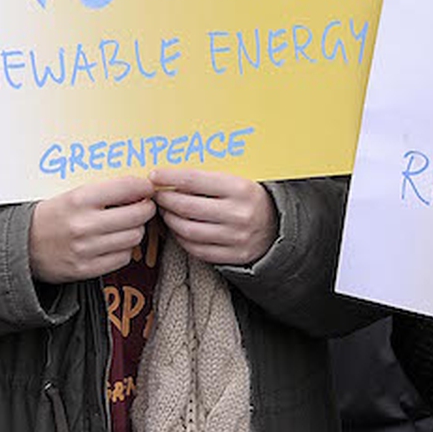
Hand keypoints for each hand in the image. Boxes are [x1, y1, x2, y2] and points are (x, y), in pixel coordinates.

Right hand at [28, 175, 155, 282]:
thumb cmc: (53, 215)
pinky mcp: (86, 269)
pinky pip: (123, 258)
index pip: (127, 188)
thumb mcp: (73, 194)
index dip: (144, 186)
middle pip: (137, 215)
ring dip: (136, 230)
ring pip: (134, 237)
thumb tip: (141, 188)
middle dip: (146, 209)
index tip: (147, 188)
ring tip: (126, 225)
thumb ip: (105, 191)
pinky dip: (124, 250)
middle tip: (143, 206)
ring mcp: (85, 249)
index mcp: (79, 199)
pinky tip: (114, 243)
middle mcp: (83, 224)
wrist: (22, 246)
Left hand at [151, 168, 277, 265]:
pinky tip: (178, 229)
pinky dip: (181, 239)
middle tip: (157, 194)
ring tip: (166, 211)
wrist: (277, 226)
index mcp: (240, 188)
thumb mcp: (237, 180)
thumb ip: (208, 178)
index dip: (169, 177)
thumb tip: (171, 174)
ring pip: (188, 230)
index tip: (154, 175)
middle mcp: (238, 214)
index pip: (194, 180)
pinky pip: (196, 249)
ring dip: (170, 220)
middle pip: (187, 207)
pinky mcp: (233, 256)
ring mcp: (235, 237)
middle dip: (165, 199)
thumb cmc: (250, 198)